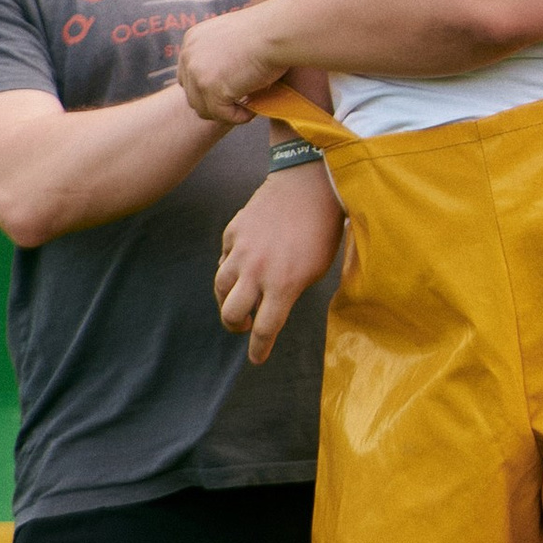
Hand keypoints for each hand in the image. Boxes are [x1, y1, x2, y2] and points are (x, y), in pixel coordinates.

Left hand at [180, 3, 291, 128]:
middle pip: (191, 94)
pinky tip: (253, 112)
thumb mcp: (233, 37)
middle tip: (238, 104)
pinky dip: (238, 117)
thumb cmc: (266, 31)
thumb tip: (227, 79)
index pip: (188, 75)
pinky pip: (222, 115)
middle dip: (213, 102)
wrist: (276, 31)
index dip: (206, 88)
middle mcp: (188, 55)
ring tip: (246, 109)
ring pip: (203, 109)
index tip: (229, 92)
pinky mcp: (212, 89)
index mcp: (192, 40)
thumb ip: (221, 54)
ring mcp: (198, 73)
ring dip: (225, 112)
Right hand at [216, 164, 343, 363]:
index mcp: (285, 284)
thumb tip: (272, 307)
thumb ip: (292, 291)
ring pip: (220, 287)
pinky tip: (241, 268)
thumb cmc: (322, 229)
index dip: (259, 349)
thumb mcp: (316, 268)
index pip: (265, 329)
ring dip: (227, 300)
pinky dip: (230, 268)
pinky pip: (224, 258)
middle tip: (244, 327)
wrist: (308, 184)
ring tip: (239, 301)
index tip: (256, 358)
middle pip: (231, 313)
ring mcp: (242, 250)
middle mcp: (258, 271)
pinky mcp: (233, 232)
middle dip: (236, 326)